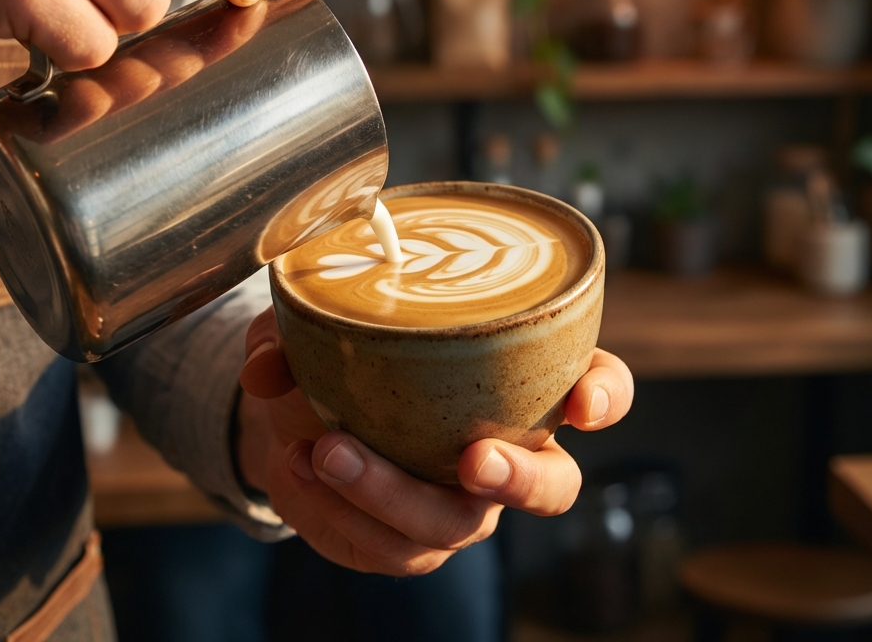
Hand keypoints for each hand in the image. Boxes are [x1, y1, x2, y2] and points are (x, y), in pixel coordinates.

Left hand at [237, 308, 632, 575]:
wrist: (296, 414)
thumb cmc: (341, 353)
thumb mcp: (315, 323)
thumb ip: (294, 333)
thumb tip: (266, 367)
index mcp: (516, 379)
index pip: (596, 384)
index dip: (605, 396)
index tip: (582, 404)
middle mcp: (504, 448)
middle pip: (551, 486)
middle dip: (519, 478)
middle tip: (472, 459)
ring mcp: (458, 504)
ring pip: (454, 526)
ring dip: (391, 493)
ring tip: (326, 450)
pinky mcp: (406, 542)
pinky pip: (384, 549)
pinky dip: (335, 511)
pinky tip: (296, 465)